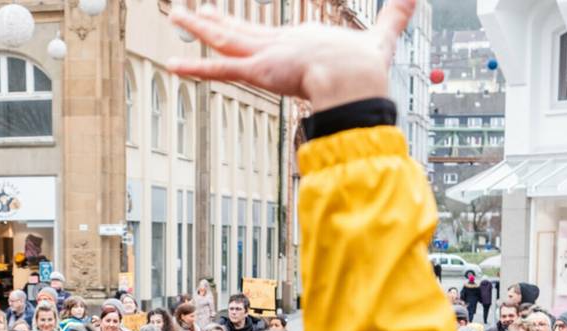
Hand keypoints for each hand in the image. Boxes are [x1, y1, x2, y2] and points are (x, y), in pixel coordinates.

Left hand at [170, 0, 412, 111]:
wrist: (356, 81)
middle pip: (238, 30)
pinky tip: (172, 65)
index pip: (264, 32)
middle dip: (213, 20)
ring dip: (197, 31)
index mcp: (299, 39)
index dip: (246, 26)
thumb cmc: (365, 68)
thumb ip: (394, 17)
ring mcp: (265, 56)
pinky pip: (219, 70)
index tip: (231, 20)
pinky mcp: (258, 71)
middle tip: (192, 12)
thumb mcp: (382, 39)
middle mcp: (277, 43)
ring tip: (176, 18)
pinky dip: (194, 69)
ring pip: (223, 40)